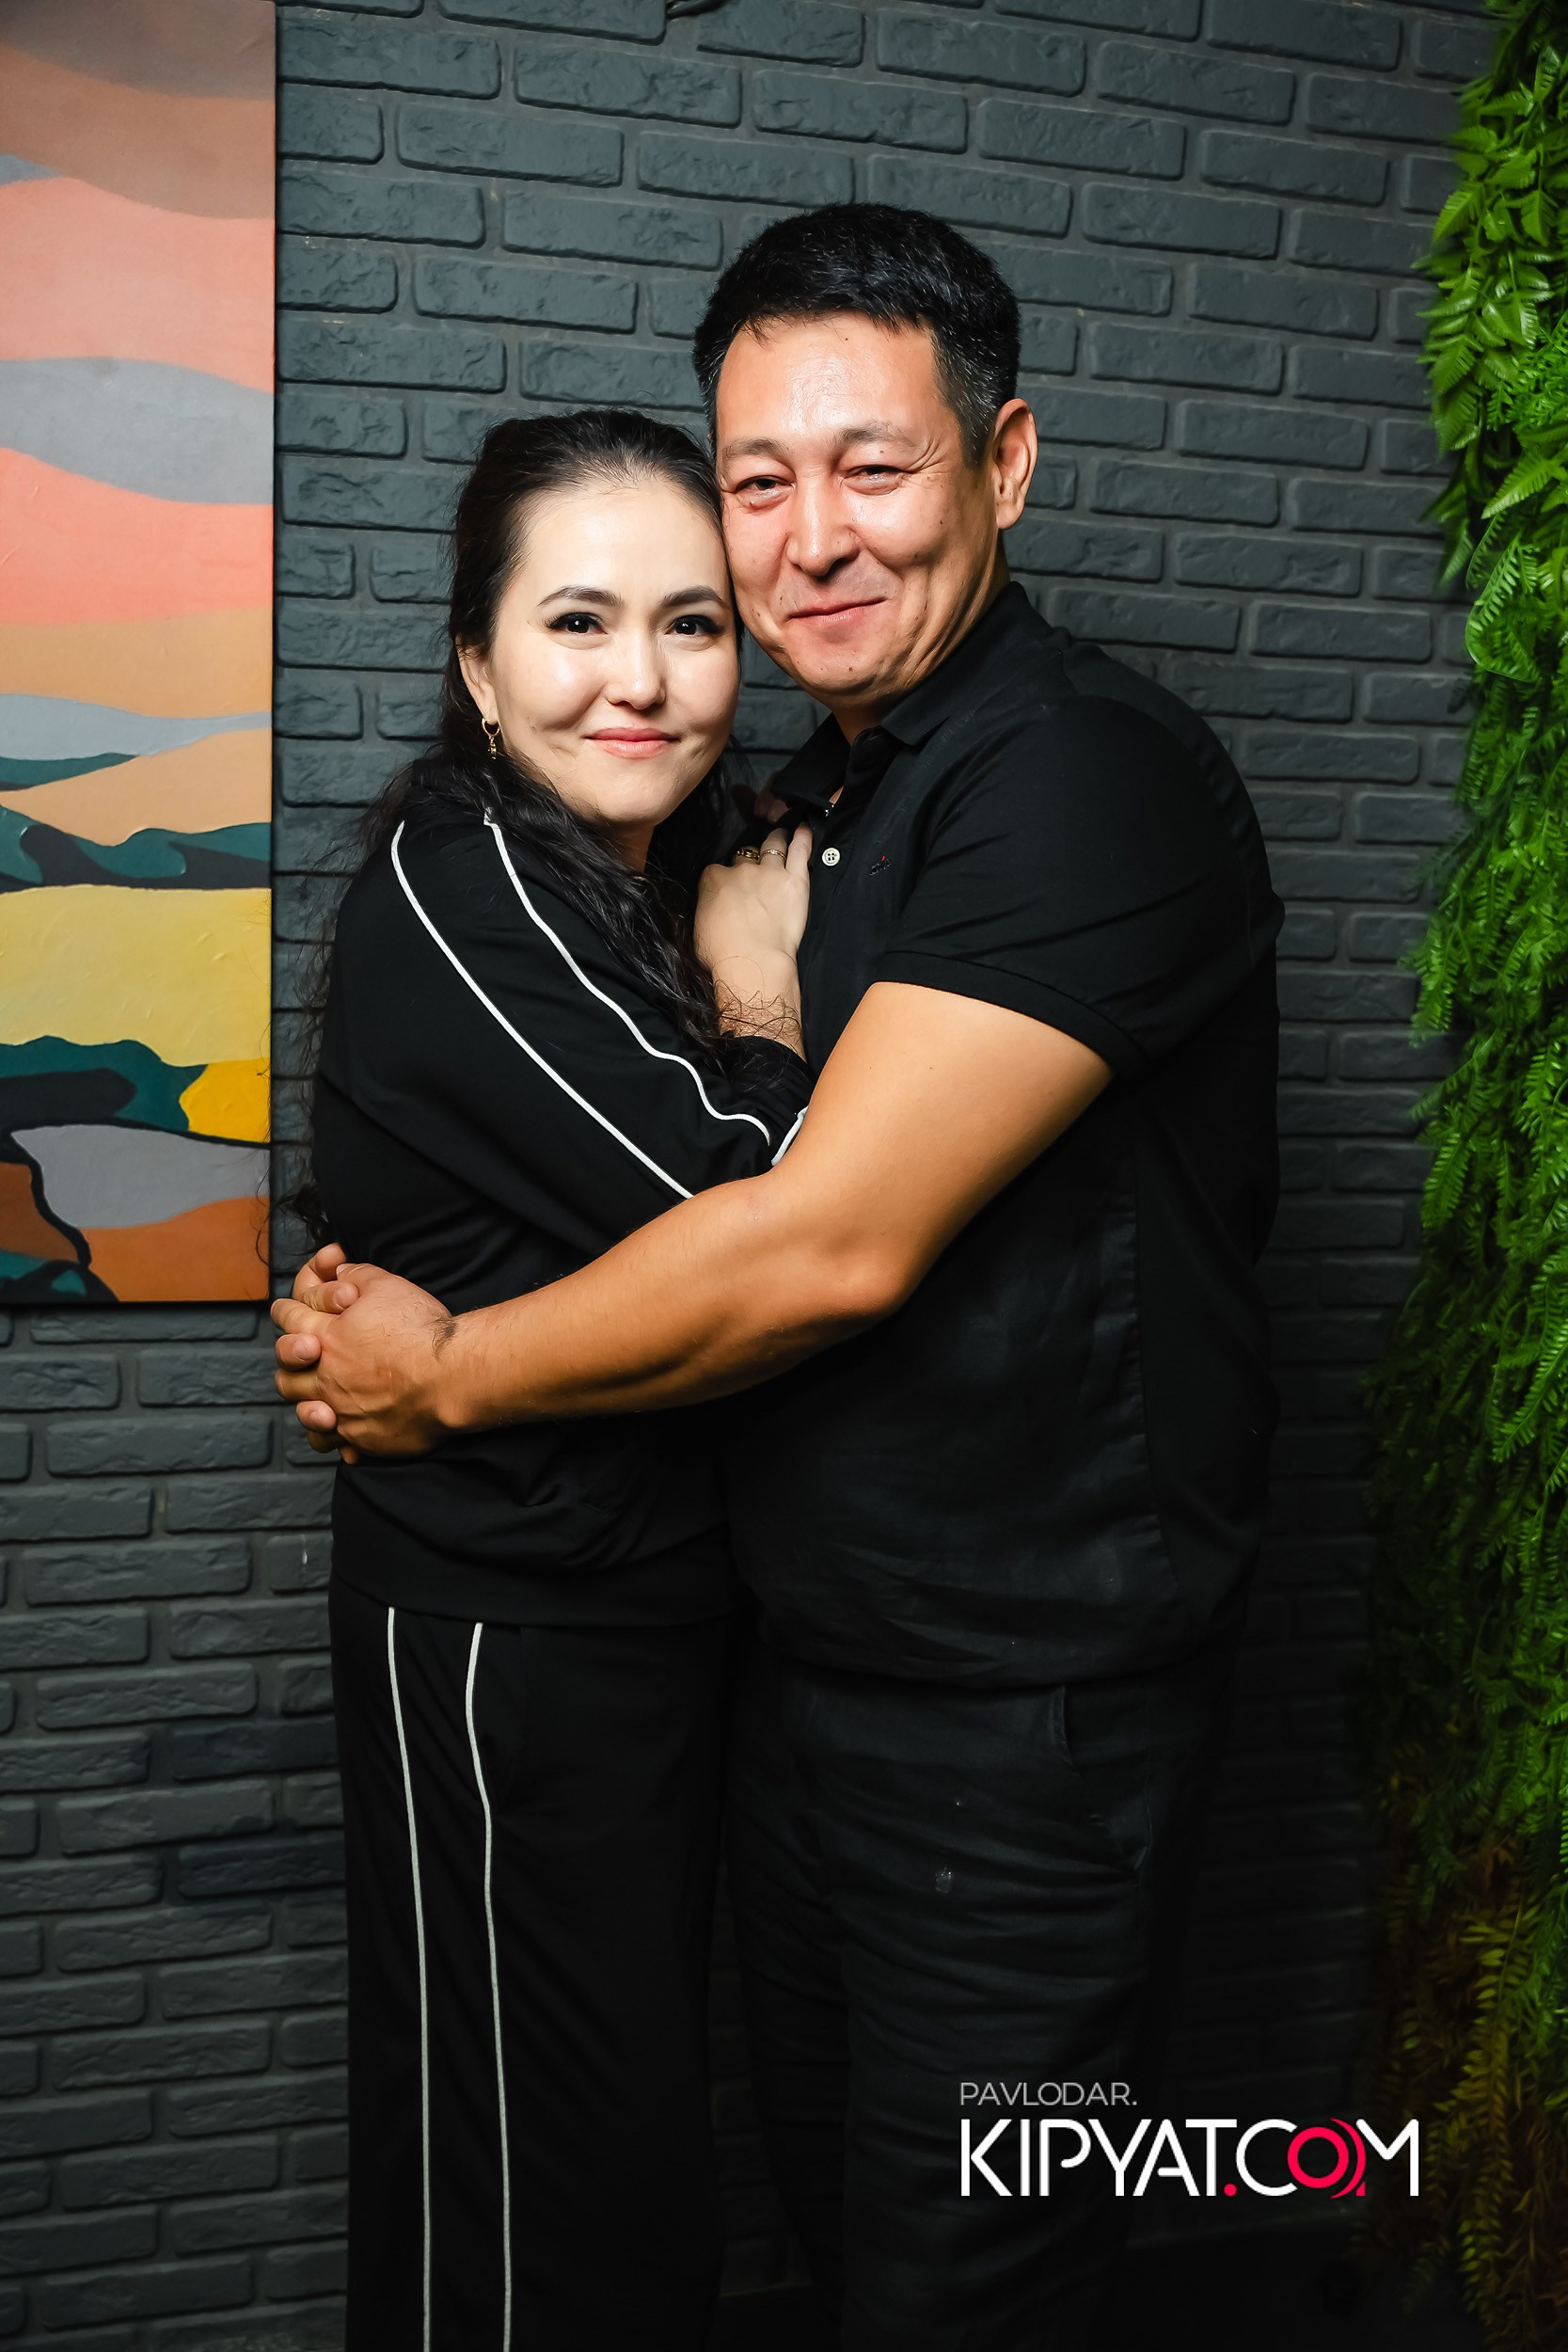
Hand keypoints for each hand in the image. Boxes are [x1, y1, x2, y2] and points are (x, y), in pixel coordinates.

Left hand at [273, 1261, 457, 1455]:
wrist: (450, 1375)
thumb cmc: (419, 1329)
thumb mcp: (386, 1285)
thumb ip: (356, 1276)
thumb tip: (338, 1271)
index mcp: (326, 1336)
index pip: (287, 1319)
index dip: (286, 1311)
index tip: (288, 1311)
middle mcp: (326, 1377)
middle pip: (285, 1376)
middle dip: (289, 1368)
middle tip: (303, 1361)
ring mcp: (342, 1411)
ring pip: (305, 1415)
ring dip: (307, 1408)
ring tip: (318, 1405)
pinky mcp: (364, 1437)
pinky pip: (337, 1444)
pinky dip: (337, 1439)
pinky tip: (347, 1433)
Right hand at [695, 824, 811, 1046]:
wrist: (752, 962)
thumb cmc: (721, 953)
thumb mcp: (699, 927)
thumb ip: (708, 907)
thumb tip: (714, 907)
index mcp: (713, 879)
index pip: (719, 869)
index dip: (727, 876)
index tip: (732, 886)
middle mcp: (741, 870)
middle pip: (747, 855)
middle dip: (751, 859)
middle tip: (757, 867)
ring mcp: (770, 873)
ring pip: (773, 846)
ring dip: (776, 841)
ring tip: (780, 837)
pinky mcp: (795, 881)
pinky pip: (800, 851)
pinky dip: (803, 838)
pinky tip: (803, 829)